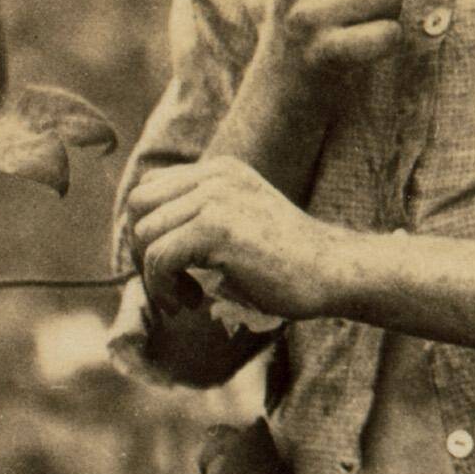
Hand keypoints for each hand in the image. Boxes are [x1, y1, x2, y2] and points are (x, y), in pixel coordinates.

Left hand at [123, 155, 350, 318]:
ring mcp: (215, 198)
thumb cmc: (290, 264)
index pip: (152, 188)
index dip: (152, 231)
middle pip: (139, 205)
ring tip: (188, 297)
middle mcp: (215, 176)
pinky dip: (164, 288)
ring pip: (144, 234)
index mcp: (221, 171)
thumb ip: (202, 218)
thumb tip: (143, 240)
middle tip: (173, 283)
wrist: (335, 273)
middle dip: (144, 251)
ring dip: (155, 276)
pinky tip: (191, 302)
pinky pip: (159, 257)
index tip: (175, 267)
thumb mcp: (242, 224)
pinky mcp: (216, 228)